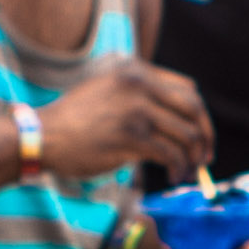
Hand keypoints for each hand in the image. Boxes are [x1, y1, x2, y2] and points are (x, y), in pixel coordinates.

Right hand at [43, 56, 211, 183]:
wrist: (43, 135)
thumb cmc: (76, 119)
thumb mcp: (108, 90)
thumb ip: (141, 95)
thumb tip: (181, 120)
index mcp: (136, 71)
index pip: (187, 89)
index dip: (199, 115)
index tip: (201, 135)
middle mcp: (140, 85)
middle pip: (193, 109)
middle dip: (206, 135)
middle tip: (205, 157)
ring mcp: (136, 110)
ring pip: (187, 134)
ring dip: (193, 158)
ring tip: (188, 172)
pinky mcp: (132, 137)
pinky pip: (171, 154)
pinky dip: (178, 168)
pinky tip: (174, 176)